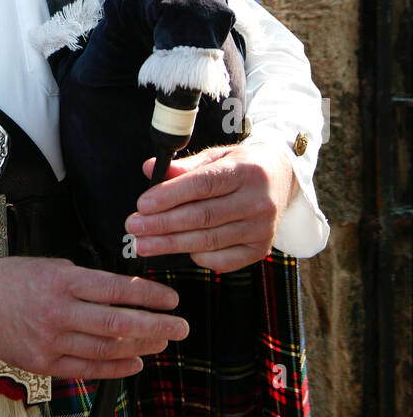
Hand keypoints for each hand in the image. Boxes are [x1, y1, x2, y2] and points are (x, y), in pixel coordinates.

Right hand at [0, 252, 188, 379]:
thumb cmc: (15, 278)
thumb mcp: (53, 267)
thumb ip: (87, 282)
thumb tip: (127, 293)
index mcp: (62, 282)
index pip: (116, 290)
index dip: (149, 296)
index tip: (172, 298)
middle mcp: (57, 313)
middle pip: (118, 324)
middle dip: (156, 326)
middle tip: (181, 326)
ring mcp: (50, 342)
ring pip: (107, 350)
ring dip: (141, 348)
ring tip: (162, 342)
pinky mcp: (43, 364)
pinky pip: (87, 369)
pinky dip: (116, 368)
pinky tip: (135, 363)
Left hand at [124, 142, 297, 271]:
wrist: (282, 179)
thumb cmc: (240, 166)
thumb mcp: (216, 156)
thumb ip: (183, 166)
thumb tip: (148, 170)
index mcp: (246, 171)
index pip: (203, 185)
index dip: (170, 196)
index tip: (142, 204)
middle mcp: (258, 201)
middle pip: (202, 217)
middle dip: (163, 224)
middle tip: (134, 228)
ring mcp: (262, 228)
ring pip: (209, 241)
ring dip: (171, 244)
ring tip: (143, 244)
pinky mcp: (261, 249)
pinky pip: (223, 260)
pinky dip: (197, 257)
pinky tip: (178, 249)